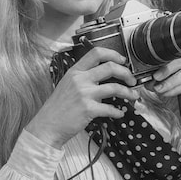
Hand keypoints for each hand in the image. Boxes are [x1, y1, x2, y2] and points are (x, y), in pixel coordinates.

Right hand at [26, 47, 140, 149]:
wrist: (47, 125)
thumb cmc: (57, 107)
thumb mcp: (67, 85)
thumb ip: (83, 78)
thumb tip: (104, 77)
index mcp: (75, 71)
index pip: (96, 53)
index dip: (113, 54)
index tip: (122, 61)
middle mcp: (80, 79)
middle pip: (110, 67)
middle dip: (126, 73)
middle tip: (132, 80)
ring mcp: (85, 94)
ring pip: (115, 87)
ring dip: (128, 92)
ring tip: (133, 96)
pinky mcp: (89, 109)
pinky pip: (111, 109)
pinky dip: (118, 112)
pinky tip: (120, 113)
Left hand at [149, 54, 180, 141]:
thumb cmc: (180, 94)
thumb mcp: (166, 84)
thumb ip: (157, 79)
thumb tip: (146, 78)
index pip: (173, 52)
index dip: (161, 58)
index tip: (150, 67)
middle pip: (180, 59)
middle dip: (165, 69)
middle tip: (155, 78)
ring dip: (169, 82)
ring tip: (158, 89)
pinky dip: (177, 89)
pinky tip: (167, 93)